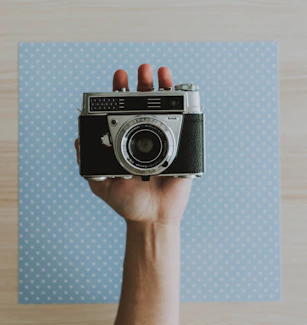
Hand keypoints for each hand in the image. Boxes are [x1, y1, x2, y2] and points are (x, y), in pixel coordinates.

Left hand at [74, 64, 191, 225]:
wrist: (150, 217)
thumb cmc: (127, 202)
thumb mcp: (100, 183)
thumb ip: (88, 162)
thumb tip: (79, 140)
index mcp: (127, 141)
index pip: (123, 111)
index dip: (121, 93)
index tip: (119, 78)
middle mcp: (146, 138)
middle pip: (145, 104)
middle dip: (143, 84)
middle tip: (141, 71)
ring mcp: (165, 142)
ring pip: (166, 109)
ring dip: (164, 88)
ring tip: (160, 73)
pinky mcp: (182, 149)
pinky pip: (186, 126)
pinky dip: (185, 108)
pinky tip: (181, 94)